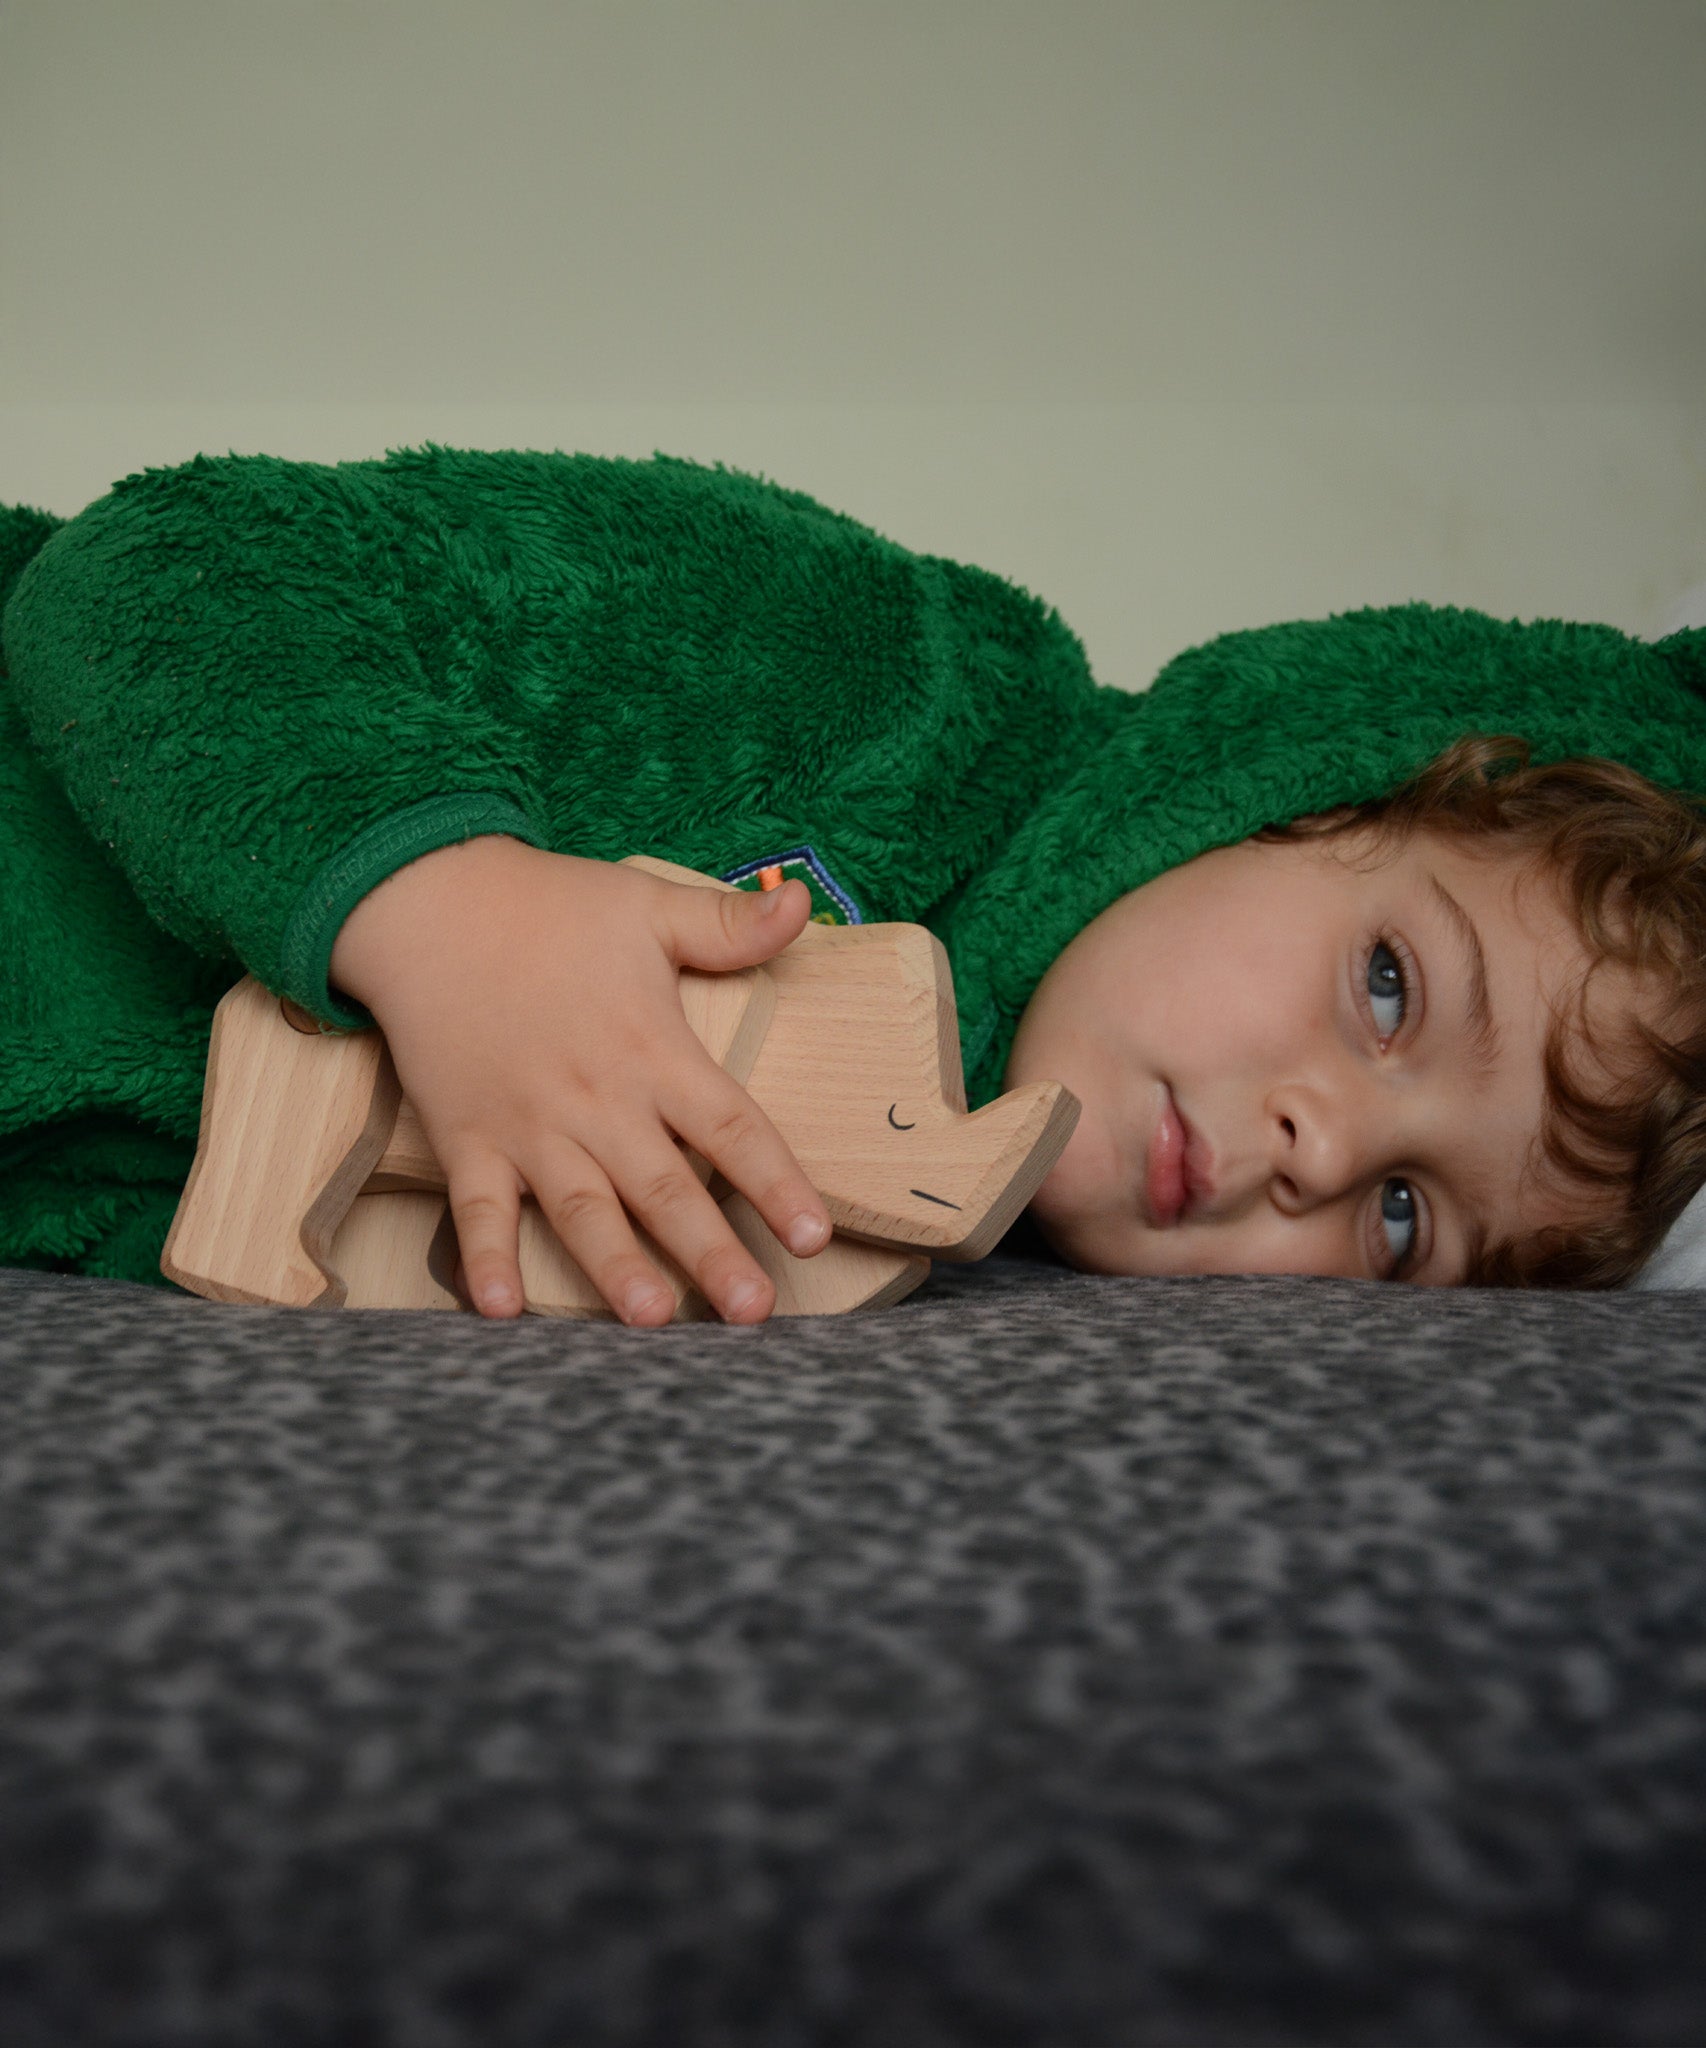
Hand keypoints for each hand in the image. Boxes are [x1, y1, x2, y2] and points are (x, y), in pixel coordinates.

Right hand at [328, 836, 831, 1324]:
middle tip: (753, 1312)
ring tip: (650, 1318)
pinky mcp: (466, 1138)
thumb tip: (802, 900)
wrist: (428, 904)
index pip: (730, 1127)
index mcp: (652, 1050)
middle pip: (665, 1188)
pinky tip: (500, 1312)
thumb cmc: (548, 907)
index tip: (812, 1236)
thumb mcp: (649, 905)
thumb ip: (728, 923)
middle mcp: (597, 1100)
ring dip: (615, 1266)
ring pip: (581, 1209)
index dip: (775, 1183)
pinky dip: (485, 1258)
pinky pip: (476, 1209)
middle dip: (710, 1253)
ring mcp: (528, 1126)